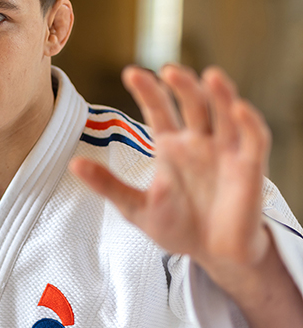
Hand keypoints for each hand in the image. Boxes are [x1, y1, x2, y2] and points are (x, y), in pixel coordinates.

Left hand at [71, 64, 270, 280]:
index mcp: (171, 148)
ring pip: (225, 113)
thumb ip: (107, 185)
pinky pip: (254, 138)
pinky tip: (238, 109)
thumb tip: (72, 164)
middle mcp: (199, 142)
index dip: (148, 91)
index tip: (131, 73)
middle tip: (168, 71)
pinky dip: (249, 122)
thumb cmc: (178, 228)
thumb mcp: (136, 208)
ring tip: (209, 76)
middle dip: (183, 86)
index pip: (159, 110)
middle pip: (193, 103)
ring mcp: (225, 152)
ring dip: (220, 94)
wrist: (214, 256)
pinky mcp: (250, 167)